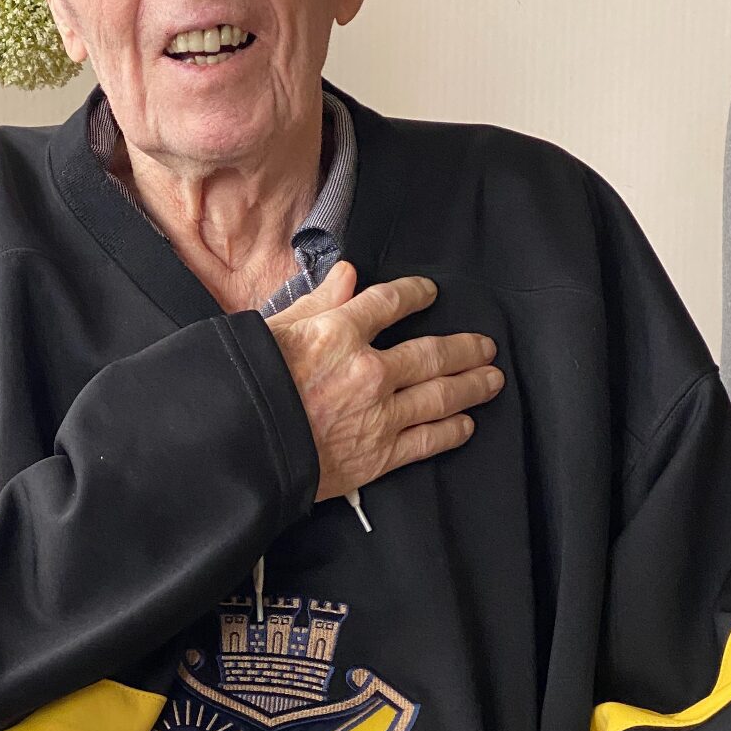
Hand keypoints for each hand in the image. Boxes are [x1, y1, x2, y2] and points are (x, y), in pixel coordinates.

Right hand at [265, 262, 503, 502]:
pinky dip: (452, 431)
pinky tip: (466, 424)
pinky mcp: (379, 456)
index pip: (390, 302)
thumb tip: (348, 273)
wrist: (237, 447)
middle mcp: (369, 370)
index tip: (430, 293)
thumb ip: (316, 302)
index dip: (416, 294)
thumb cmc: (246, 384)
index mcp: (339, 332)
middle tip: (486, 345)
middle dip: (464, 347)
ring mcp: (379, 415)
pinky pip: (427, 440)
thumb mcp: (273, 330)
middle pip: (432, 352)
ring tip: (492, 379)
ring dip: (472, 385)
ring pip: (441, 395)